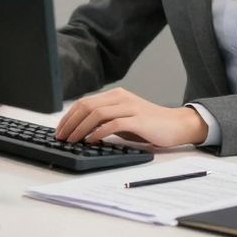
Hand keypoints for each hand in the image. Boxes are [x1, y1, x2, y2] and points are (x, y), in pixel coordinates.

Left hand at [54, 87, 207, 147]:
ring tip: (72, 140)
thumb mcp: (123, 119)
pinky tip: (91, 140)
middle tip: (61, 136)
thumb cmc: (149, 125)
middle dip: (70, 122)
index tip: (60, 129)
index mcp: (115, 95)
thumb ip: (105, 120)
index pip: (84, 102)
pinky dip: (99, 132)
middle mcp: (120, 98)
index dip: (69, 116)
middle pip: (87, 106)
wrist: (177, 125)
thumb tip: (81, 130)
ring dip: (80, 128)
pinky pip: (113, 123)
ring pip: (97, 113)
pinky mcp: (138, 119)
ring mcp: (130, 107)